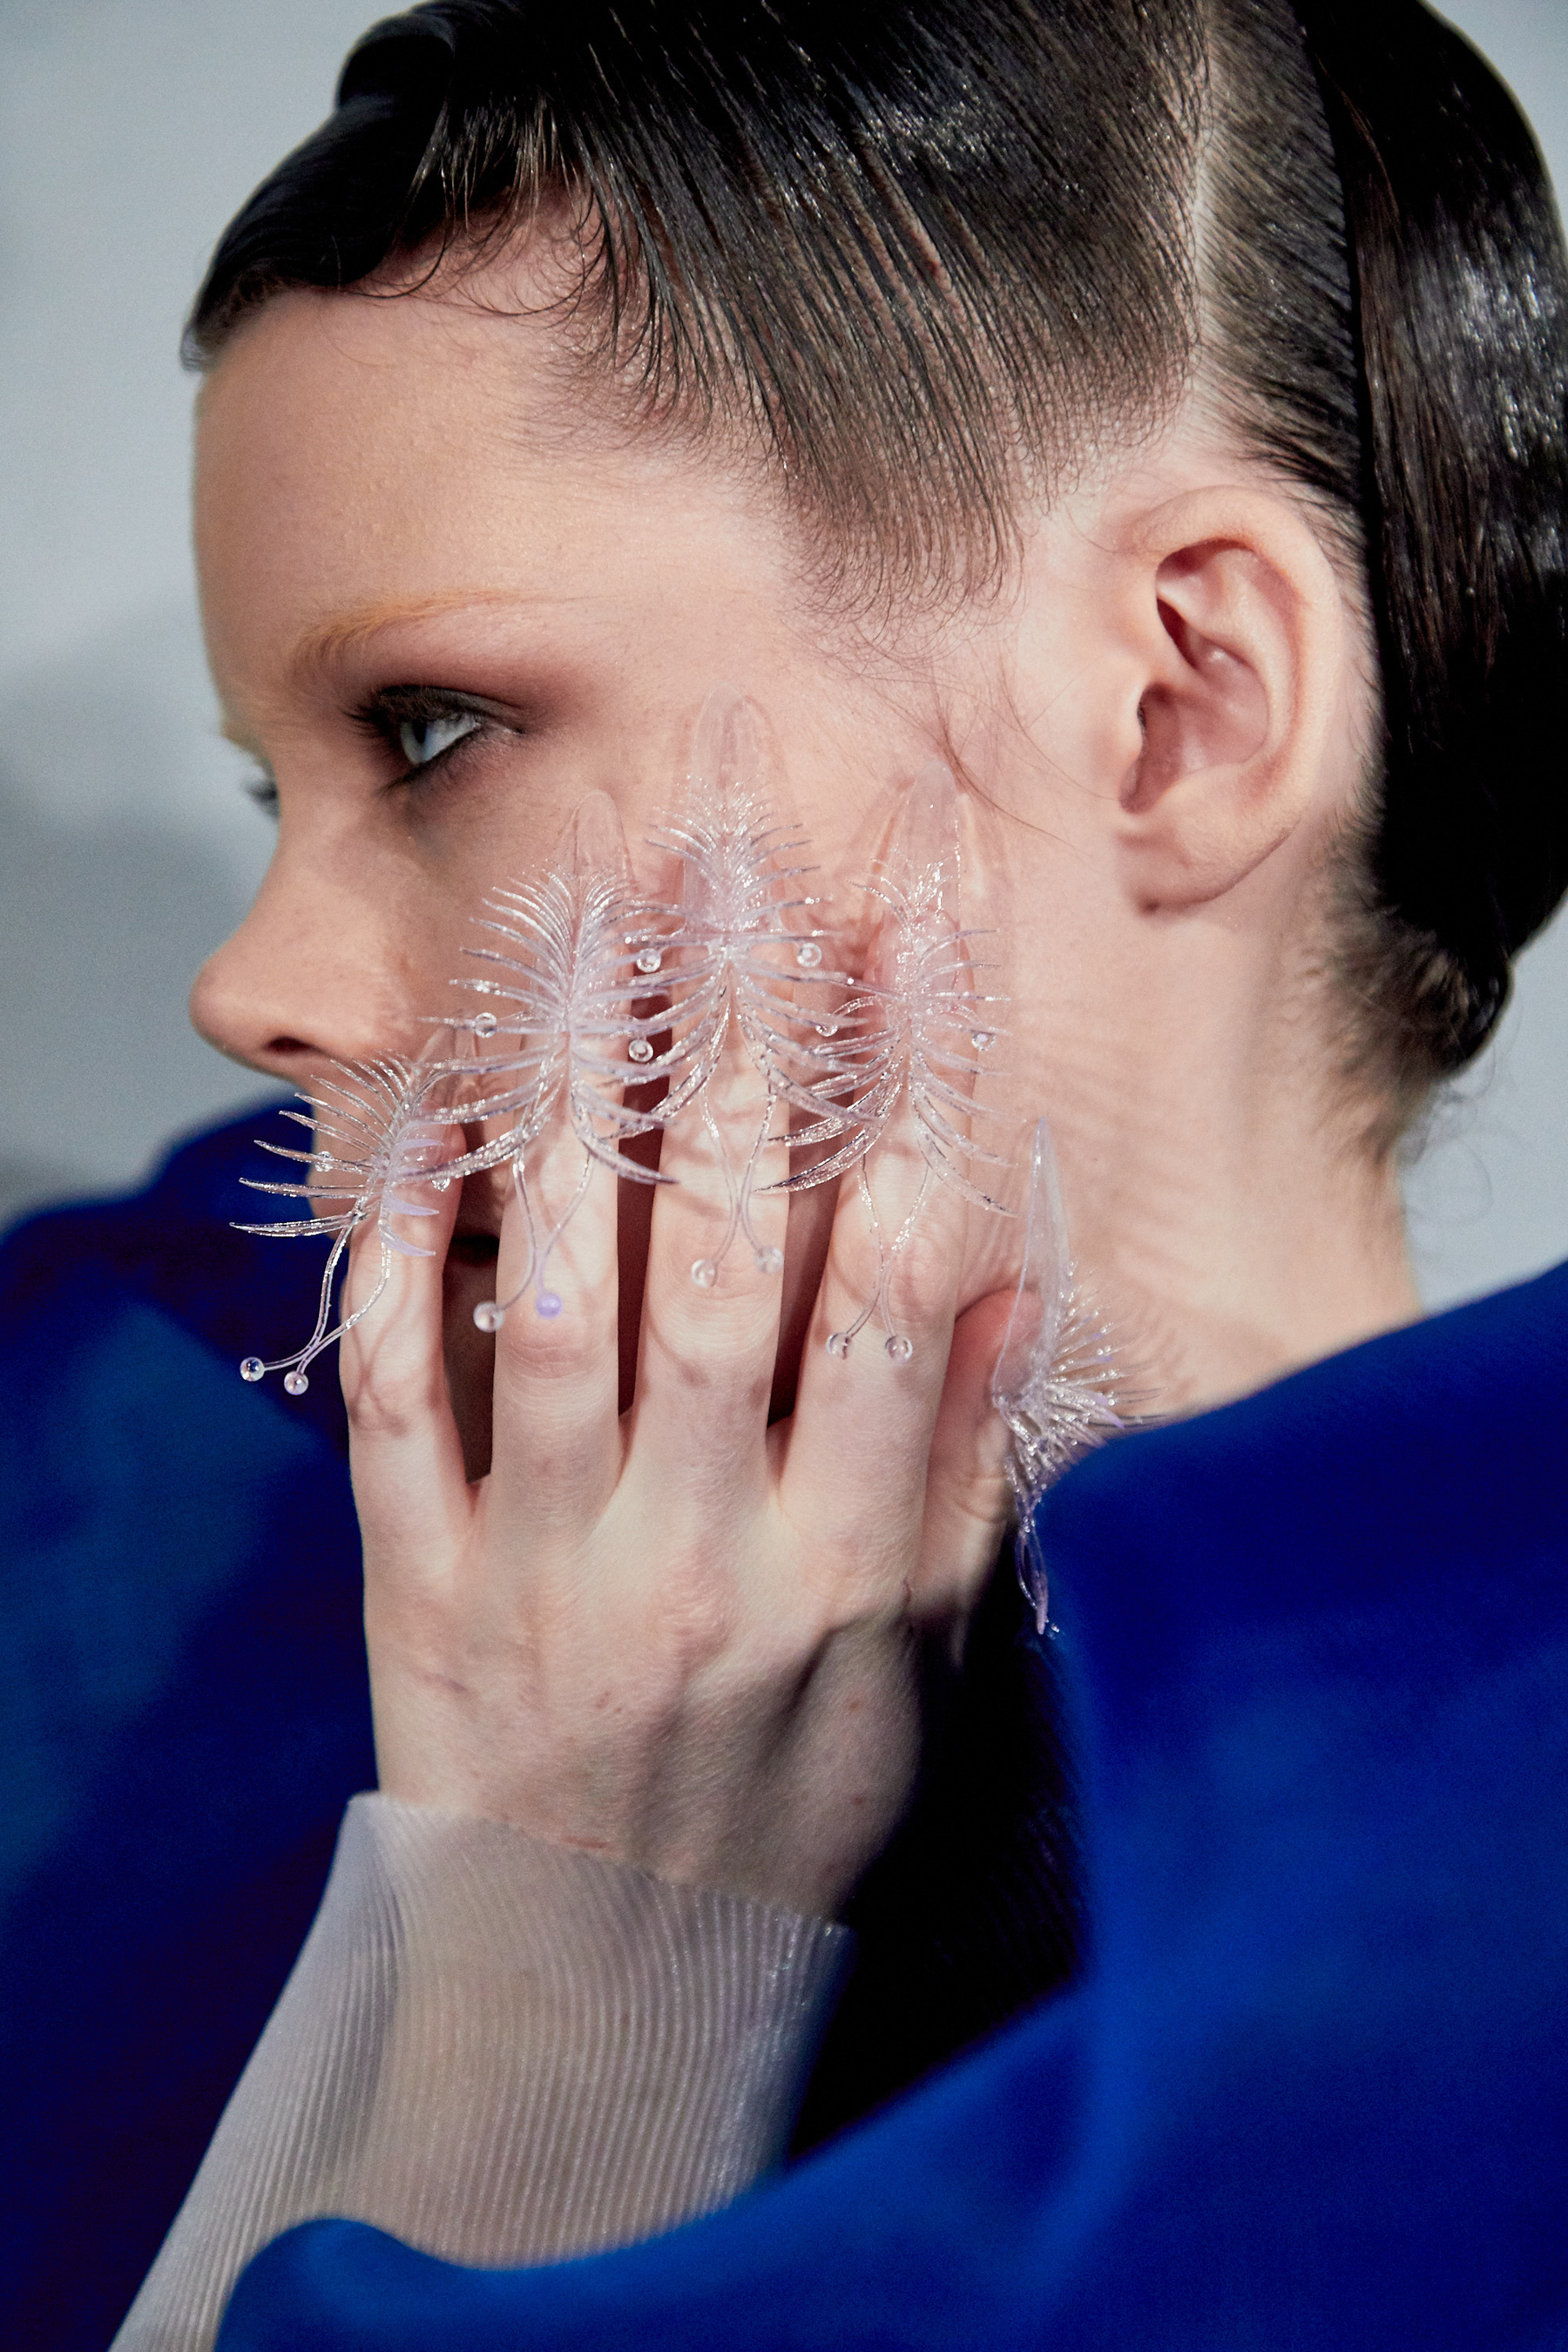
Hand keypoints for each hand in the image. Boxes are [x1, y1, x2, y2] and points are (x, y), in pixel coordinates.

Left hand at [341, 1031, 1014, 1920]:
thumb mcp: (918, 1666)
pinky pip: (390, 1400)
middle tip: (732, 877)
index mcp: (841, 1562)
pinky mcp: (416, 1583)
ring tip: (580, 946)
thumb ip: (953, 1471)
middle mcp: (697, 1543)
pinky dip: (394, 1259)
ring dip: (568, 1114)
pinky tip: (419, 1128)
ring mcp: (545, 1559)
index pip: (891, 1293)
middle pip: (721, 1263)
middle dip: (736, 1057)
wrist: (606, 1976)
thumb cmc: (786, 1808)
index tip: (916, 945)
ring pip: (553, 1301)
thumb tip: (989, 1269)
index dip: (909, 1104)